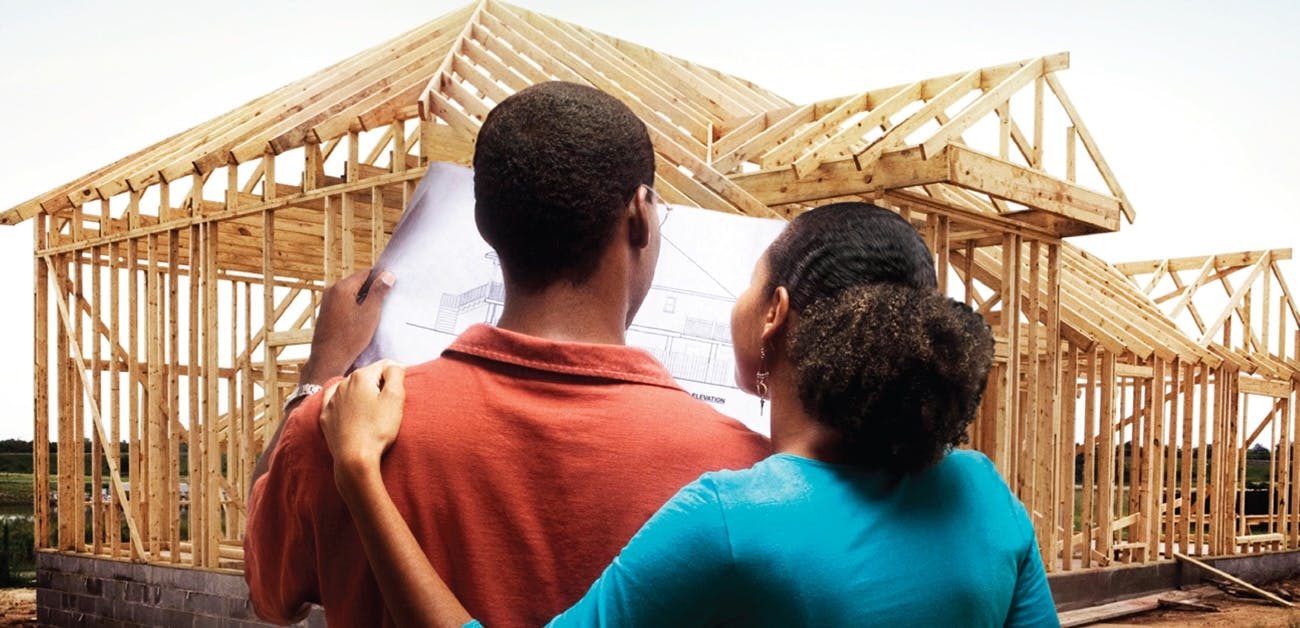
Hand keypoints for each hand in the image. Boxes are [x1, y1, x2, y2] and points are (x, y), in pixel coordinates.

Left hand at [300, 268, 395, 385]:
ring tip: (371, 315)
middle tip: (382, 305)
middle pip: (357, 283)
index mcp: (342, 287)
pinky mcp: (326, 312)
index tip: (389, 290)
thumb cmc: (350, 338)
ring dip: (362, 300)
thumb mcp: (370, 313)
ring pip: (350, 293)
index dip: (379, 280)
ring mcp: (326, 301)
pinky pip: (343, 303)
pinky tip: (359, 321)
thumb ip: (378, 292)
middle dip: (370, 291)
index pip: (366, 273)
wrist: (328, 359)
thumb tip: (387, 275)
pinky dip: (353, 307)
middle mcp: (331, 290)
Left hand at [320, 360, 406, 480]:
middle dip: (379, 384)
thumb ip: (396, 373)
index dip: (397, 376)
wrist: (354, 458)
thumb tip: (394, 364)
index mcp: (361, 376)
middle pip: (368, 376)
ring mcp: (332, 400)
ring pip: (352, 388)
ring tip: (373, 411)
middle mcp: (343, 384)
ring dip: (363, 394)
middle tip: (390, 404)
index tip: (403, 391)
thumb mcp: (395, 398)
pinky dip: (345, 402)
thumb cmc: (378, 429)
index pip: (385, 366)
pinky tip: (349, 407)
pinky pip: (336, 402)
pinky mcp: (326, 416)